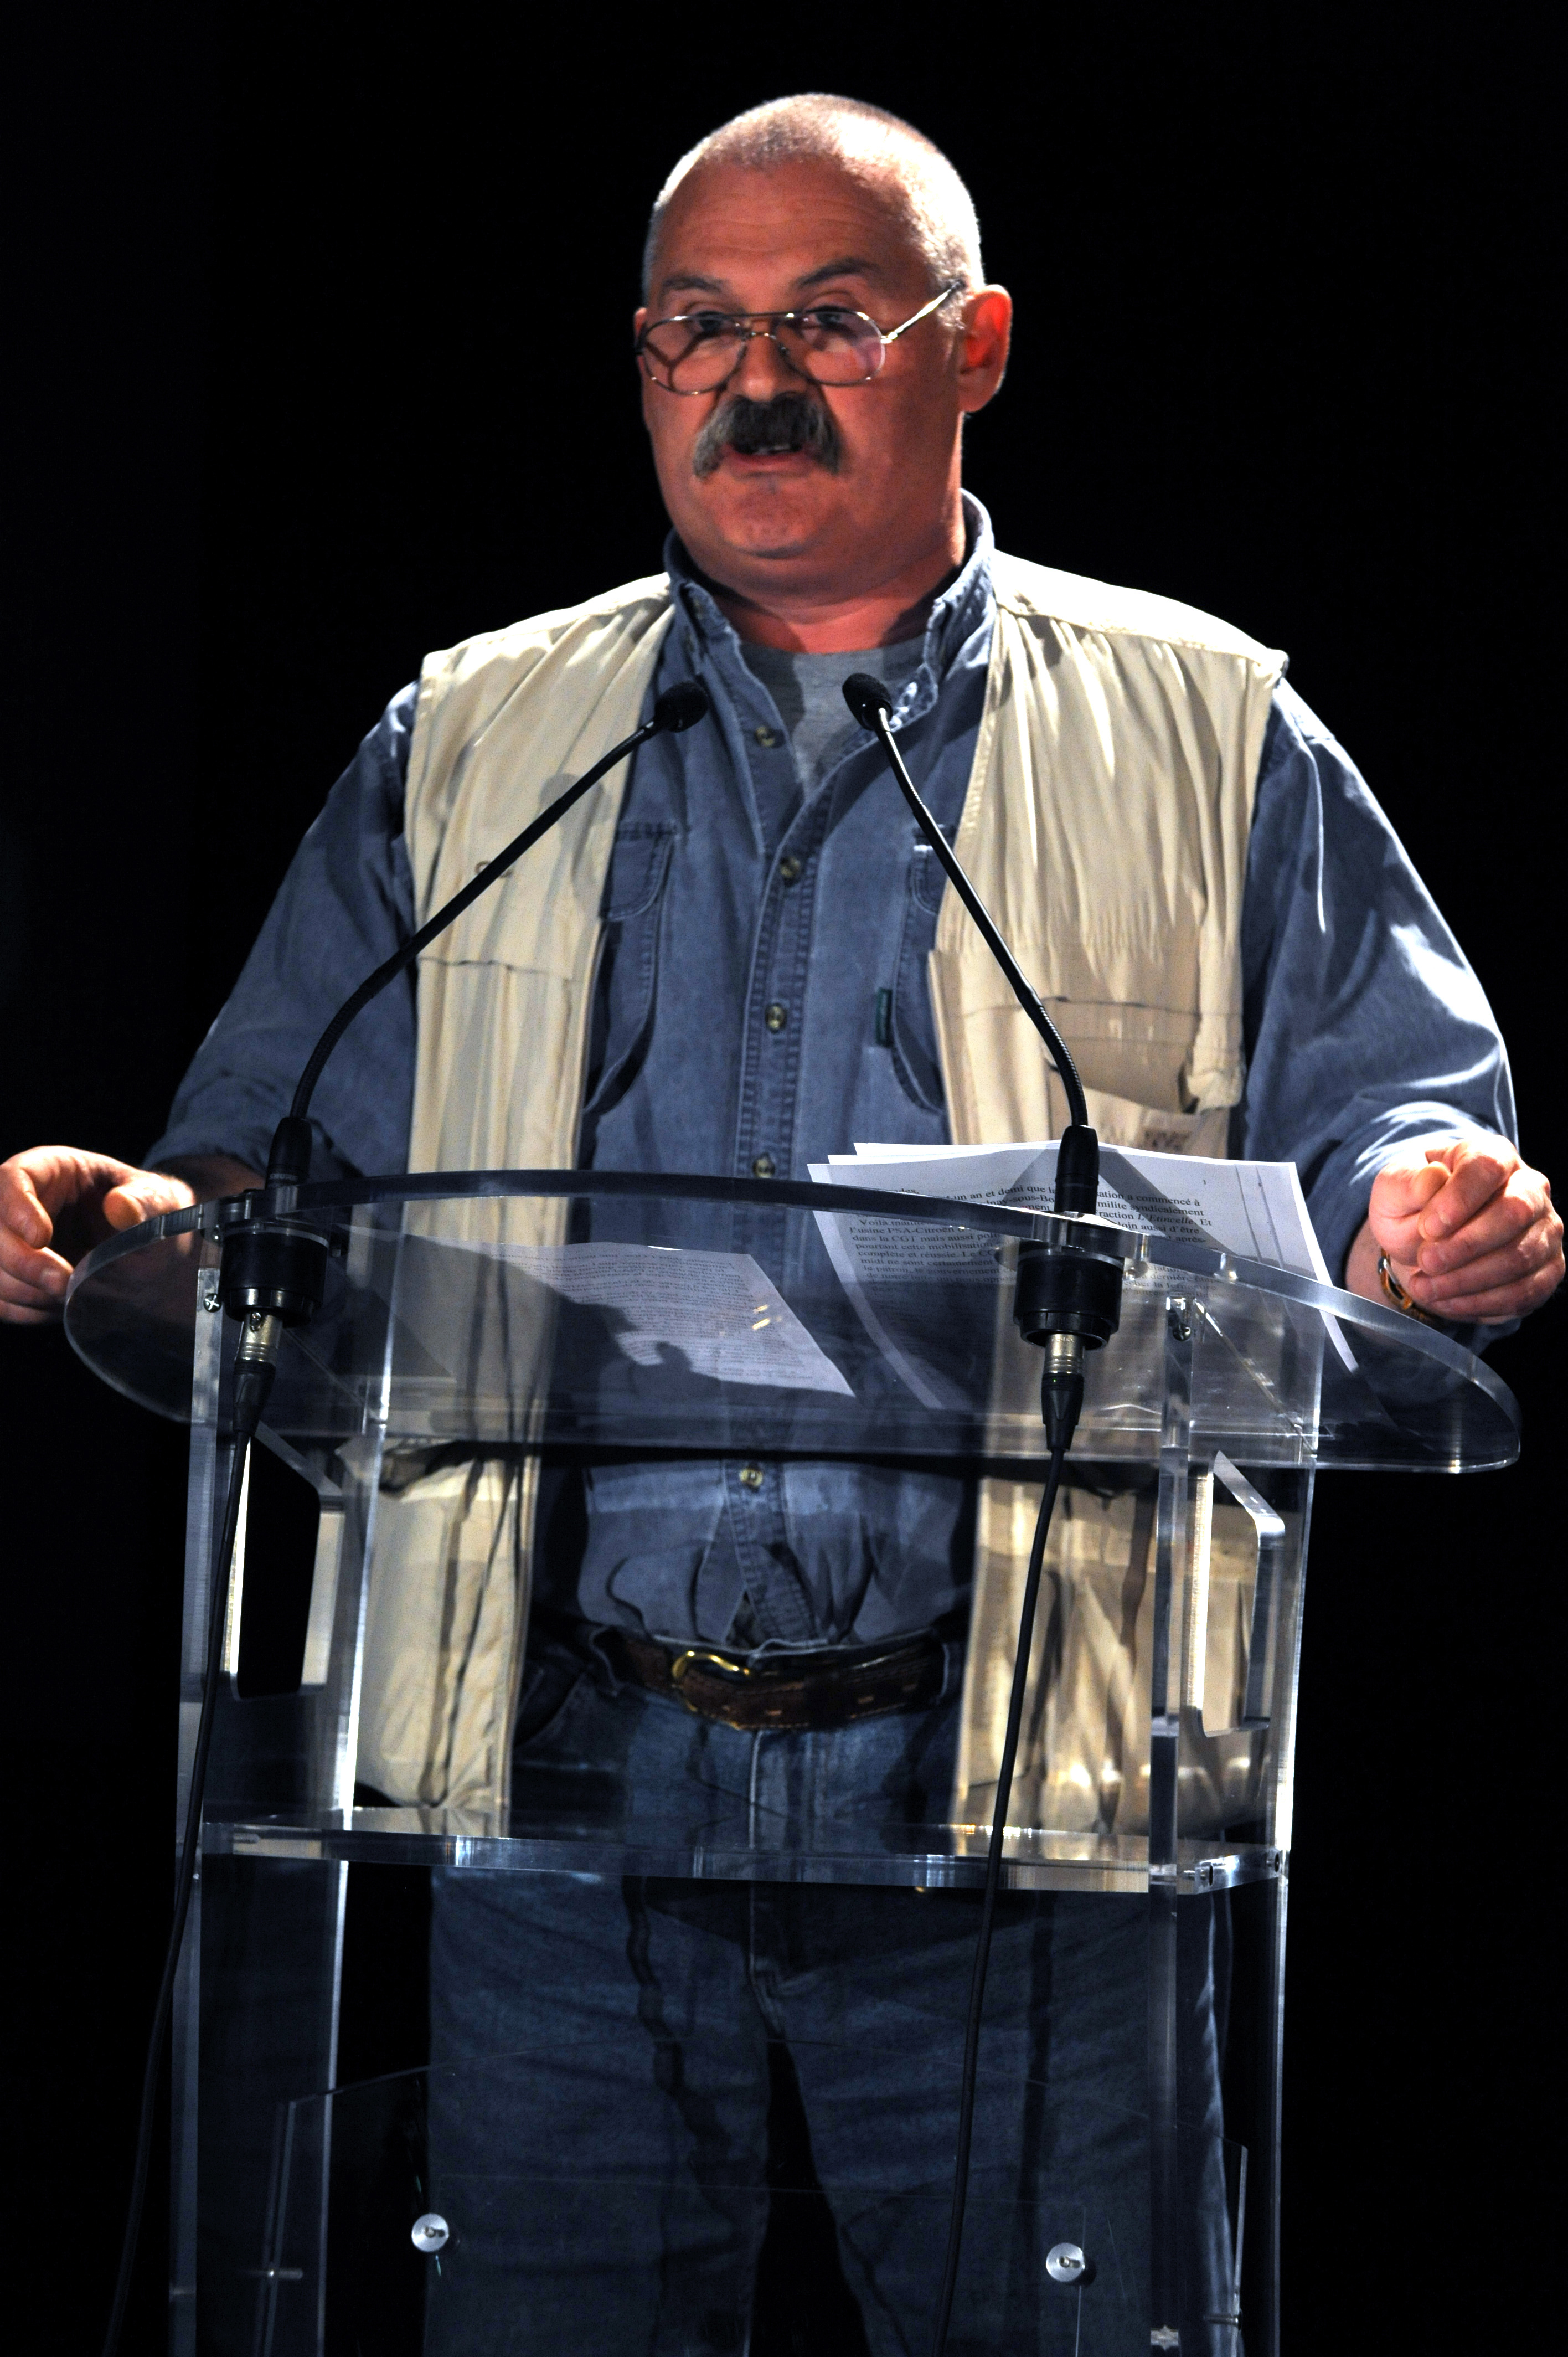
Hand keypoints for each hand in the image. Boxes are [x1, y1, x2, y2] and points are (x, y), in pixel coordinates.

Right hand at [0, 1146, 202, 1324]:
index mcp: (50, 1170)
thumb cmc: (147, 1213)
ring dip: (22, 1290)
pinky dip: (22, 1310)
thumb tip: (120, 1207)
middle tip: (62, 1284)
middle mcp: (18, 1203)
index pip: (13, 1179)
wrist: (147, 1250)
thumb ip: (143, 1201)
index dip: (17, 1209)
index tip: (41, 1238)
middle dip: (21, 1262)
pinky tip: (57, 1308)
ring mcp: (11, 1240)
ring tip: (67, 1296)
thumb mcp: (156, 1199)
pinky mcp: (11, 1275)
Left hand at [1347, 1135, 1563, 1324]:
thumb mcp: (1394, 1189)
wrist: (1423, 1243)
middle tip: (1426, 1261)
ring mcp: (1544, 1229)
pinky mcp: (1547, 1268)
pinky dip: (1480, 1302)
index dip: (1459, 1198)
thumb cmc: (1412, 1206)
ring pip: (1520, 1257)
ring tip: (1425, 1285)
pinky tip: (1446, 1300)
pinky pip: (1524, 1291)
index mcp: (1492, 1154)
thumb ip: (1408, 1182)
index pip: (1488, 1167)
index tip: (1428, 1227)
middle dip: (1465, 1245)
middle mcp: (1530, 1187)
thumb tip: (1432, 1180)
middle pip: (1515, 1212)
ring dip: (1467, 1279)